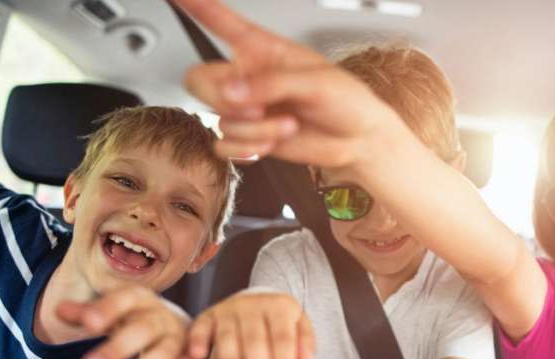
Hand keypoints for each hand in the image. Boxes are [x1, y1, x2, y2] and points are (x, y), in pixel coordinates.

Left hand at [57, 286, 196, 358]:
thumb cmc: (134, 319)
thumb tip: (58, 310)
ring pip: (163, 354)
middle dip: (117, 349)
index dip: (107, 310)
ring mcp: (179, 338)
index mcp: (141, 299)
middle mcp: (163, 316)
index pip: (125, 299)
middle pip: (143, 329)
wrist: (174, 328)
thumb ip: (87, 314)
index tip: (87, 324)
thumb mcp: (111, 314)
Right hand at [175, 0, 402, 168]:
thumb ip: (271, 83)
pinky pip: (224, 144)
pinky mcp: (250, 136)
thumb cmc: (347, 101)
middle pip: (200, 80)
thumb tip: (233, 91)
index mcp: (263, 49)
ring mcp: (247, 108)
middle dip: (224, 99)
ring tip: (285, 125)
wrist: (357, 142)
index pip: (221, 21)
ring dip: (254, 129)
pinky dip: (246, 149)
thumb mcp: (316, 82)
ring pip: (218, 118)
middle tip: (257, 107)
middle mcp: (249, 77)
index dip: (196, 6)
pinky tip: (269, 144)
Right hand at [190, 291, 315, 358]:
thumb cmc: (280, 324)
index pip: (282, 338)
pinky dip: (197, 340)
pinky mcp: (208, 316)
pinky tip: (197, 356)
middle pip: (255, 340)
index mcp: (280, 306)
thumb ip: (305, 343)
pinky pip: (200, 328)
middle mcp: (252, 304)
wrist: (256, 304)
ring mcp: (228, 309)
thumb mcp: (299, 327)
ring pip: (228, 337)